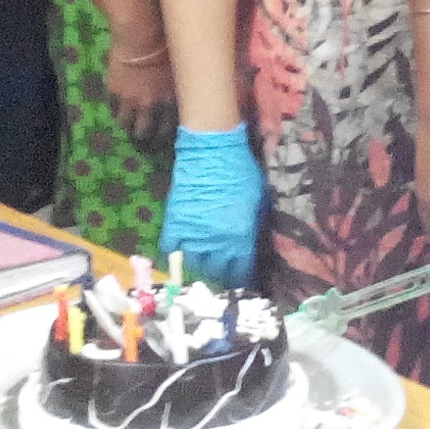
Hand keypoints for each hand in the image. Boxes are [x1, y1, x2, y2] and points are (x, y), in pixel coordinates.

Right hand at [104, 35, 176, 144]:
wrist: (141, 38)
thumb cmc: (166, 48)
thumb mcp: (178, 72)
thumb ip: (175, 90)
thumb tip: (178, 101)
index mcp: (168, 101)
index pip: (166, 130)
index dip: (163, 137)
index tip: (162, 140)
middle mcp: (149, 106)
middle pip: (143, 131)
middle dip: (143, 137)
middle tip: (143, 139)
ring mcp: (128, 100)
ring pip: (125, 123)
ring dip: (127, 126)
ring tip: (128, 126)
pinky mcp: (113, 91)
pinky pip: (112, 107)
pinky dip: (115, 110)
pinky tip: (118, 109)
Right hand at [160, 123, 265, 286]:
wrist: (212, 151)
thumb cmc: (240, 171)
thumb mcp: (259, 200)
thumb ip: (253, 226)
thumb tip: (251, 242)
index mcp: (241, 237)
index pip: (241, 272)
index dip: (242, 277)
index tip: (242, 277)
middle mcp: (216, 243)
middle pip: (216, 274)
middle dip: (221, 275)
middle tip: (222, 271)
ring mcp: (193, 235)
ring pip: (194, 265)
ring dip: (199, 266)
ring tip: (204, 262)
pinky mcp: (174, 224)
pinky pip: (171, 250)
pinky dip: (176, 253)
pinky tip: (183, 251)